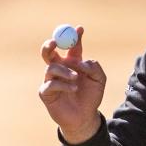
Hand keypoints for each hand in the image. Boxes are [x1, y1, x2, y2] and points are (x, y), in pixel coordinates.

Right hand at [38, 26, 105, 142]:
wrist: (85, 117)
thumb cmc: (91, 97)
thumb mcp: (99, 80)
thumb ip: (94, 66)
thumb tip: (81, 61)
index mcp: (72, 63)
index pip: (70, 45)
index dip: (74, 36)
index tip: (80, 28)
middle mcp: (59, 69)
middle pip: (48, 52)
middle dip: (49, 44)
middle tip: (54, 41)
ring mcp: (50, 80)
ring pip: (51, 67)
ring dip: (65, 71)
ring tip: (76, 79)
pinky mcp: (45, 92)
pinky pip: (50, 84)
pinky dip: (63, 85)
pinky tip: (73, 89)